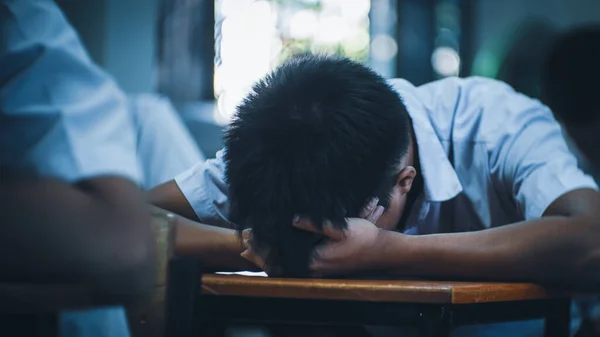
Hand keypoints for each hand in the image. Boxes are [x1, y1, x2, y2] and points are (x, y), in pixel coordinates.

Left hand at [240, 198, 385, 275]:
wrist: (380, 252)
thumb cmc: (362, 237)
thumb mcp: (339, 227)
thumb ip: (314, 224)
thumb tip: (291, 219)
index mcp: (315, 259)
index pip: (281, 256)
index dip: (263, 247)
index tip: (249, 236)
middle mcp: (314, 270)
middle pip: (280, 264)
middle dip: (261, 253)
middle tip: (244, 241)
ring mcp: (318, 272)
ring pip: (287, 266)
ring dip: (270, 257)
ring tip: (253, 248)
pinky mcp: (322, 270)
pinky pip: (295, 267)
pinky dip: (282, 261)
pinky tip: (274, 256)